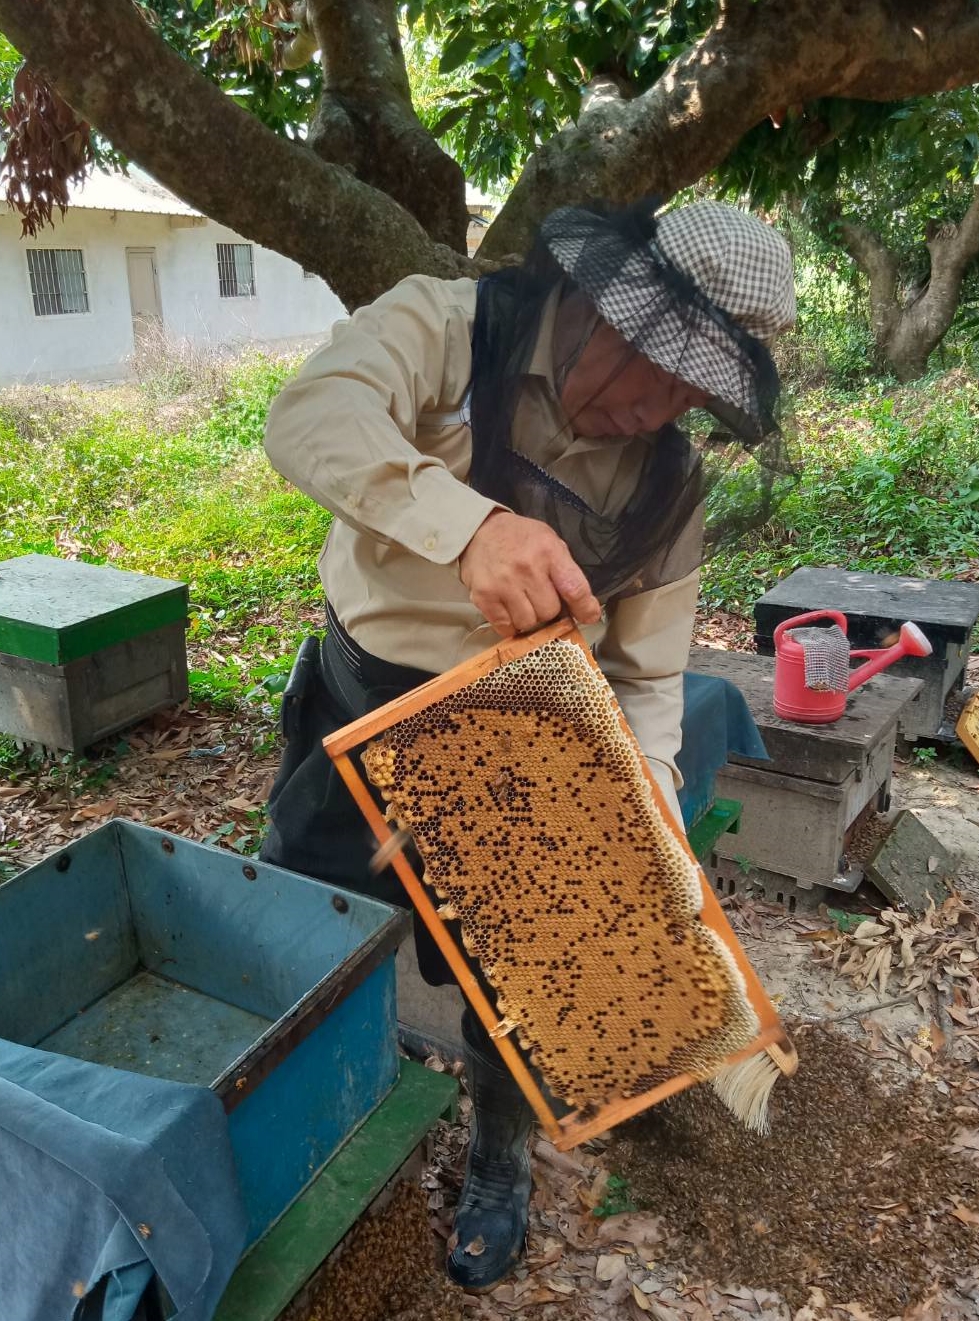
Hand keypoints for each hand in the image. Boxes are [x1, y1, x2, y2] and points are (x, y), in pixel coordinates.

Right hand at [459, 510, 600, 636]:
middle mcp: (526, 568)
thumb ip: (566, 571)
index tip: (588, 615)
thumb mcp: (550, 541)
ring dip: (528, 617)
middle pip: (550, 611)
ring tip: (521, 600)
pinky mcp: (484, 597)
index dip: (585, 608)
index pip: (575, 589)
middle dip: (547, 608)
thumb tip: (583, 607)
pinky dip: (510, 624)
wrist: (479, 530)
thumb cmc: (519, 538)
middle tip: (538, 596)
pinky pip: (506, 627)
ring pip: (528, 623)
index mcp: (548, 551)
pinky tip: (508, 608)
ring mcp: (503, 584)